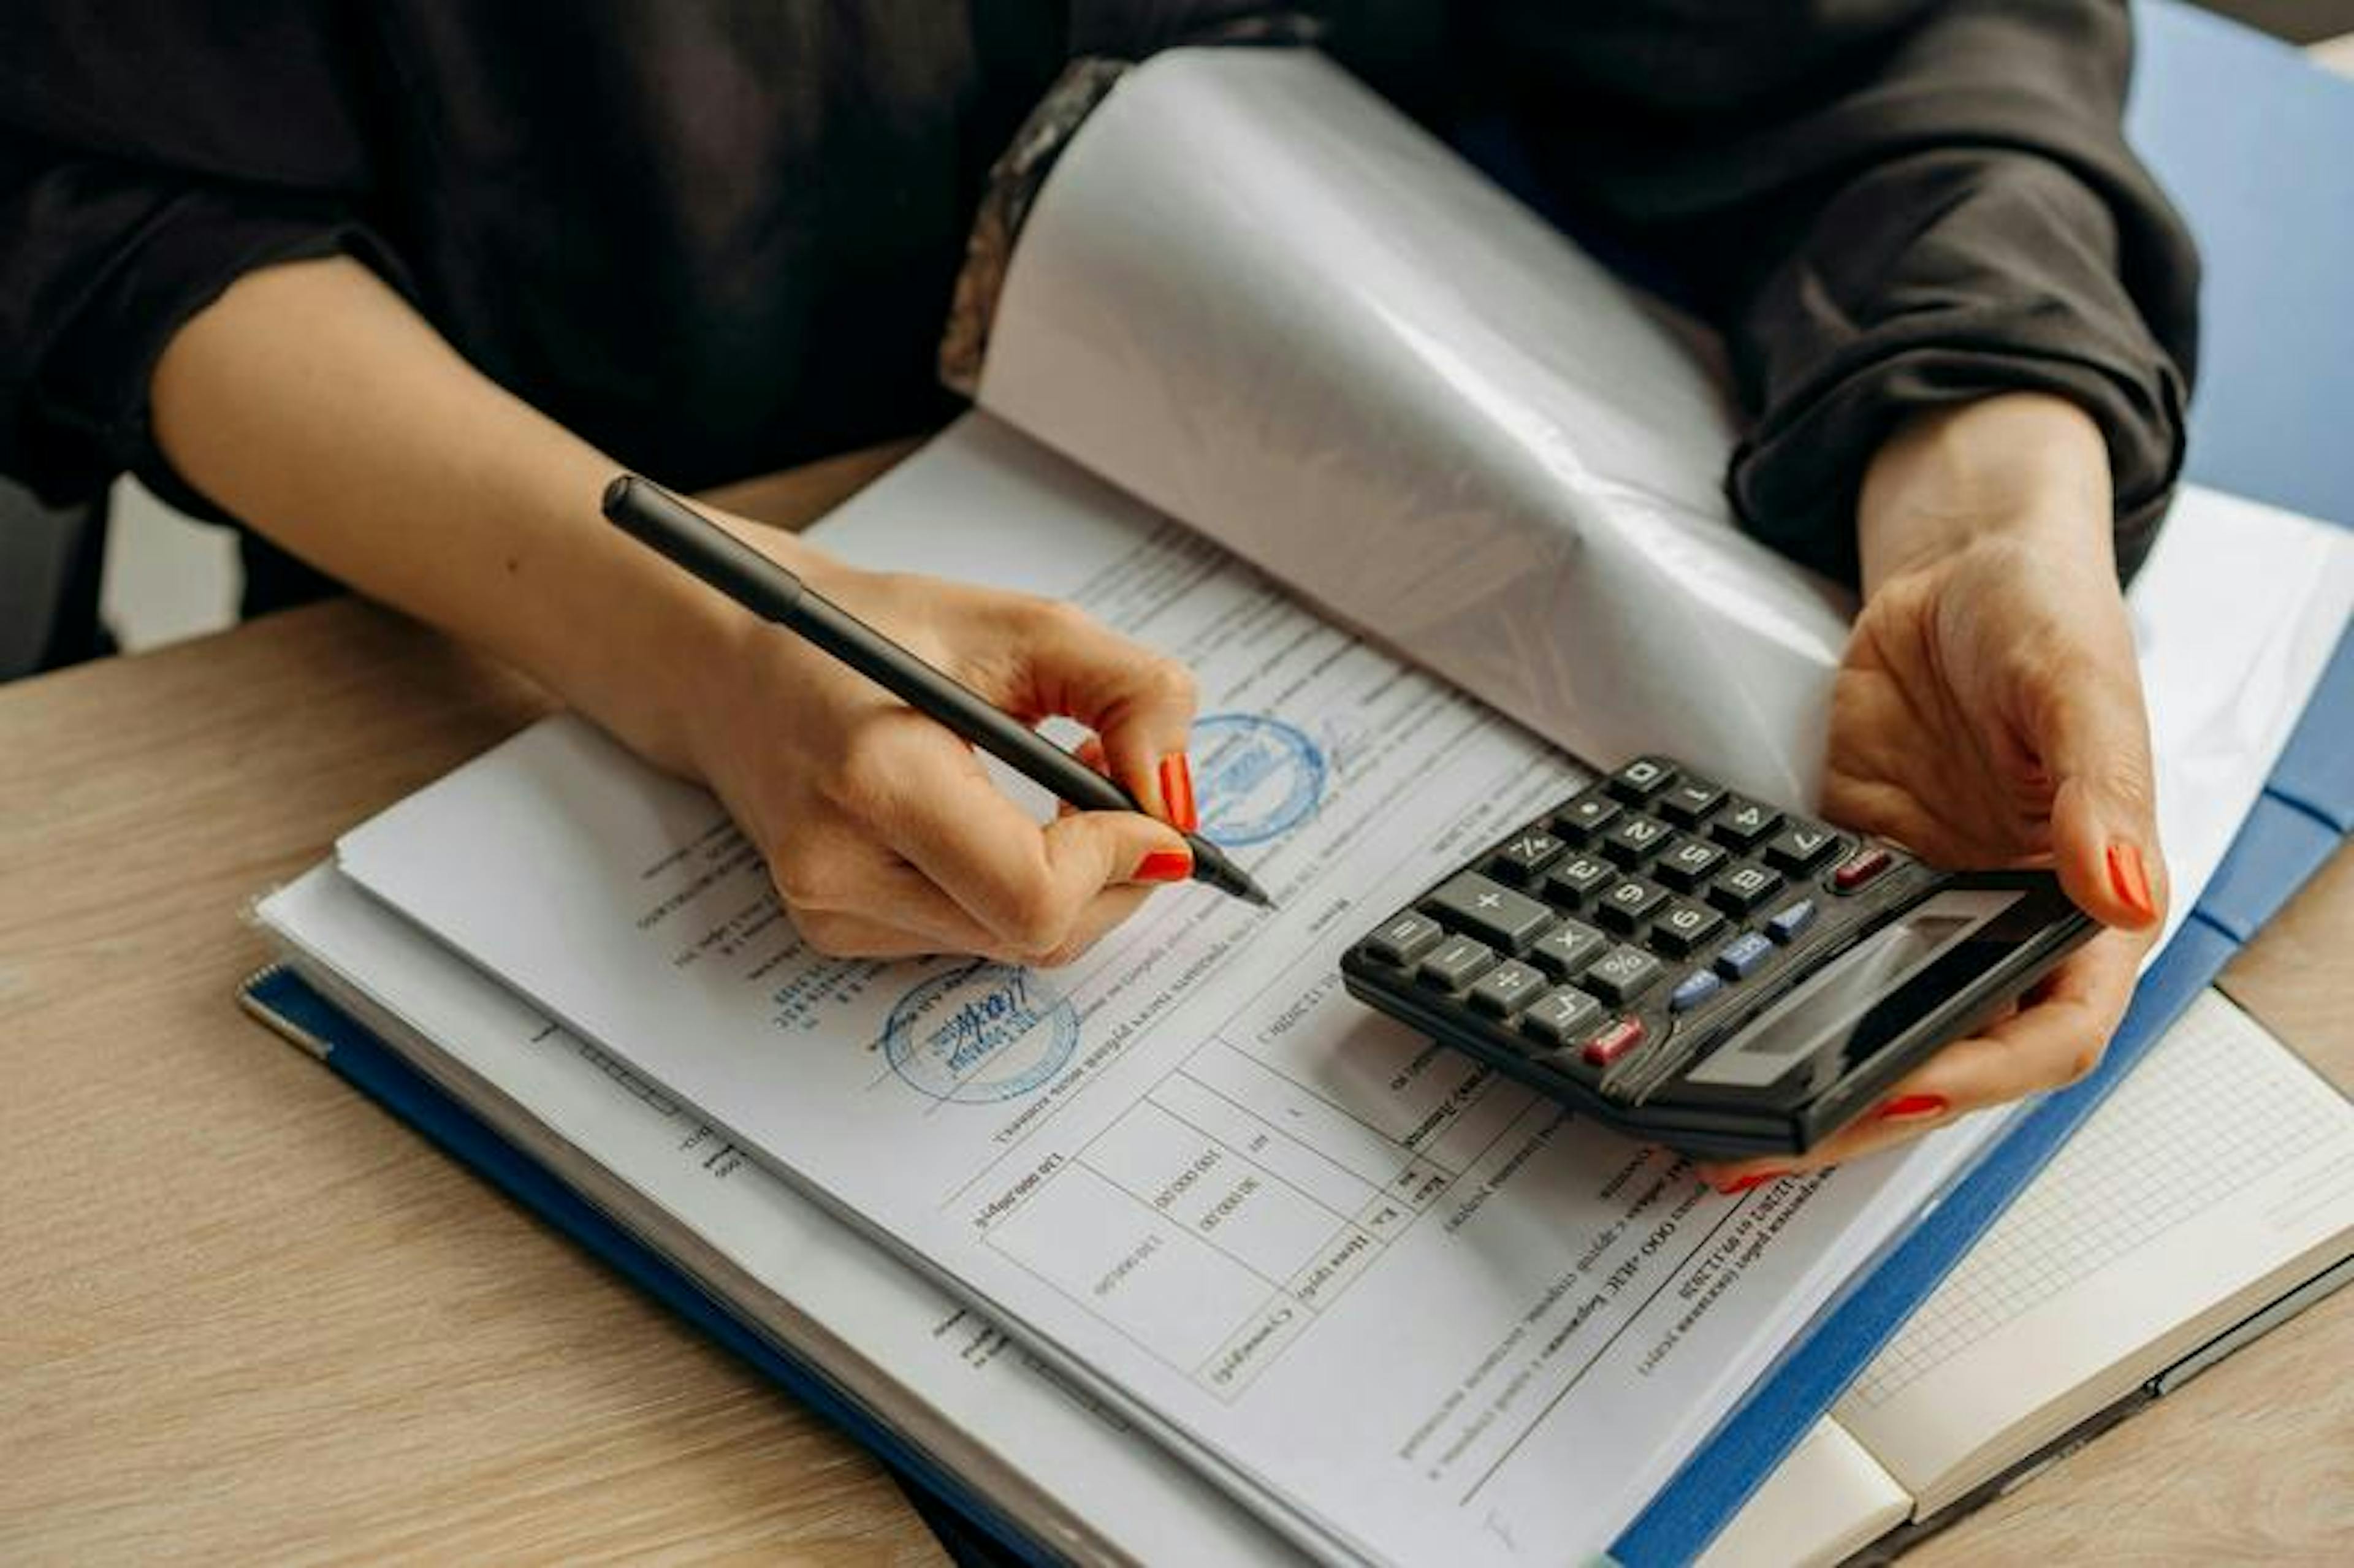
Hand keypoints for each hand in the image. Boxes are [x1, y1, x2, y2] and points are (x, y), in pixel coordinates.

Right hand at [683, 528, 1200, 965]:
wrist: (738, 658)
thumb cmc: (875, 630)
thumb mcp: (1020, 625)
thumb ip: (1129, 694)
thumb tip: (1178, 798)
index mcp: (875, 777)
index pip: (1035, 892)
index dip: (1119, 860)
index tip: (1152, 810)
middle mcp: (840, 866)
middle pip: (1039, 936)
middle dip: (1112, 874)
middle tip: (1116, 786)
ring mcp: (831, 911)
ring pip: (1015, 945)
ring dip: (1070, 882)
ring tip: (1060, 791)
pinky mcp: (834, 931)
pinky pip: (973, 936)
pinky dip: (1015, 889)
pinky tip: (999, 821)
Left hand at [1699, 394, 2165, 1189]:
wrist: (1955, 569)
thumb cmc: (2042, 616)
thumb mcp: (2077, 685)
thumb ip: (2097, 790)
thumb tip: (2119, 891)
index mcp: (2089, 906)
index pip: (2050, 1032)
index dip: (1979, 1077)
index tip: (1901, 1096)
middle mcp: (2006, 926)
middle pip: (1947, 1054)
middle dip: (1862, 1112)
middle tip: (1766, 1147)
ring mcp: (1924, 910)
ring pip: (1873, 1023)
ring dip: (1808, 1078)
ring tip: (1722, 1126)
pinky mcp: (1855, 880)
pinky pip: (1813, 957)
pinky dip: (1769, 999)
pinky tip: (1713, 1028)